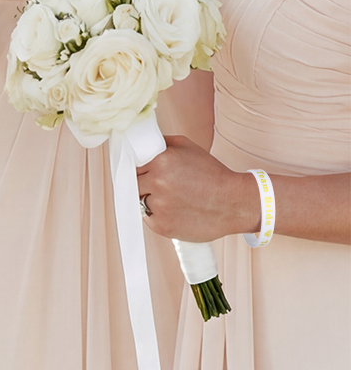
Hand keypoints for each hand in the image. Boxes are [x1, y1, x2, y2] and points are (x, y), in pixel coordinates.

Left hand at [137, 135, 257, 241]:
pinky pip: (148, 219)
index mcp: (161, 161)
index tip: (142, 173)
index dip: (137, 170)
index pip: (132, 165)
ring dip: (149, 200)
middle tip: (160, 186)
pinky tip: (175, 211)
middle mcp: (158, 183)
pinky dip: (158, 216)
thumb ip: (160, 143)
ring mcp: (160, 206)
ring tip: (171, 199)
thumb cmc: (212, 174)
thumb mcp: (187, 147)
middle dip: (143, 184)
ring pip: (139, 201)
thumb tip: (138, 143)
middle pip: (133, 183)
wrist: (235, 203)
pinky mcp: (163, 226)